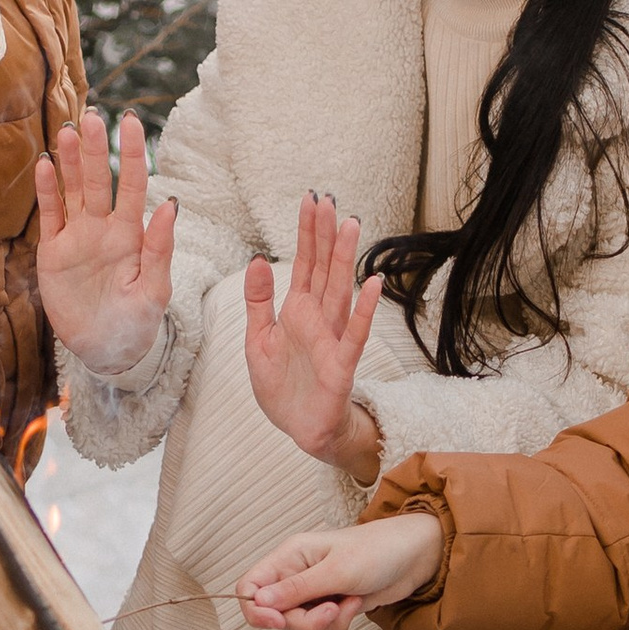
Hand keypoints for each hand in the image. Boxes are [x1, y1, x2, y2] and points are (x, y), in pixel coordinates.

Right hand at [32, 106, 175, 376]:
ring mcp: (77, 237)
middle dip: (96, 149)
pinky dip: (47, 190)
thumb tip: (171, 204)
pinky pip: (50, 214)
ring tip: (68, 131)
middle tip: (92, 117)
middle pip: (100, 180)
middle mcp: (104, 228)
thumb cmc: (136, 323)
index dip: (133, 153)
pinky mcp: (53, 251)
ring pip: (74, 190)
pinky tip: (45, 165)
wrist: (104, 352)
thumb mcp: (153, 291)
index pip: (134, 185)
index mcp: (131, 234)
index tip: (131, 122)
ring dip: (71, 161)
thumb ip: (160, 248)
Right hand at [236, 510, 442, 629]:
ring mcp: (312, 593)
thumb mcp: (337, 570)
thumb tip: (258, 602)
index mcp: (289, 556)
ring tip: (349, 603)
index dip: (257, 610)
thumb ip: (296, 589)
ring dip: (326, 625)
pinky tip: (354, 607)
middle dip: (305, 621)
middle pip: (275, 615)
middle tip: (332, 610)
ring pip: (298, 627)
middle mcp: (295, 575)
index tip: (279, 621)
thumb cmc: (378, 551)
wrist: (414, 558)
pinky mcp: (328, 608)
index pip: (249, 587)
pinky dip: (336, 628)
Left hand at [245, 191, 383, 473]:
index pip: (304, 264)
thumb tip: (257, 259)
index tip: (310, 201)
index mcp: (297, 311)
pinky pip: (354, 334)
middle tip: (329, 200)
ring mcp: (332, 339)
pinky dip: (364, 310)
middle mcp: (318, 318)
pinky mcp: (341, 365)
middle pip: (323, 269)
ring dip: (345, 260)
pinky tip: (371, 285)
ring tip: (350, 226)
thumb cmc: (283, 386)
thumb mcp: (258, 340)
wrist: (300, 429)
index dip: (307, 233)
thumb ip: (258, 301)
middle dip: (325, 235)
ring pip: (340, 292)